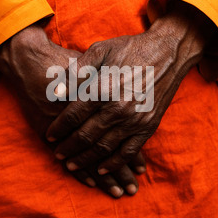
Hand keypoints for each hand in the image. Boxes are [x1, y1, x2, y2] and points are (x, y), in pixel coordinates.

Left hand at [46, 1, 215, 174]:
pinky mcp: (149, 126)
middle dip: (68, 148)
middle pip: (86, 136)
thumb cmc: (130, 48)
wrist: (168, 52)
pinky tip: (101, 169)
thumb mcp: (101, 49)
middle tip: (57, 155)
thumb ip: (77, 70)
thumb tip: (56, 91)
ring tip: (71, 165)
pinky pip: (128, 151)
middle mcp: (119, 108)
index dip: (59, 128)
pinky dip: (113, 163)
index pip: (73, 116)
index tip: (50, 135)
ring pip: (104, 148)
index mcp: (104, 89)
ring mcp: (135, 120)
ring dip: (85, 159)